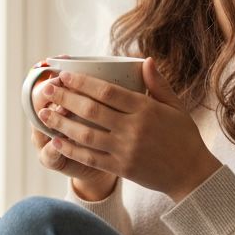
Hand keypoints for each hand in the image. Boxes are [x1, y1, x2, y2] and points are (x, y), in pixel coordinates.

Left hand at [36, 57, 221, 201]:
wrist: (191, 174)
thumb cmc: (184, 137)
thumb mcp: (175, 106)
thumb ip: (158, 84)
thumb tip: (145, 60)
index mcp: (146, 109)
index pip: (107, 91)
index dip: (82, 82)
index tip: (64, 74)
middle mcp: (133, 128)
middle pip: (91, 110)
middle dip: (65, 98)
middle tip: (46, 89)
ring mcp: (125, 150)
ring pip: (86, 135)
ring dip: (61, 122)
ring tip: (43, 113)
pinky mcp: (121, 168)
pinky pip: (90, 157)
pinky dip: (71, 149)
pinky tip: (57, 140)